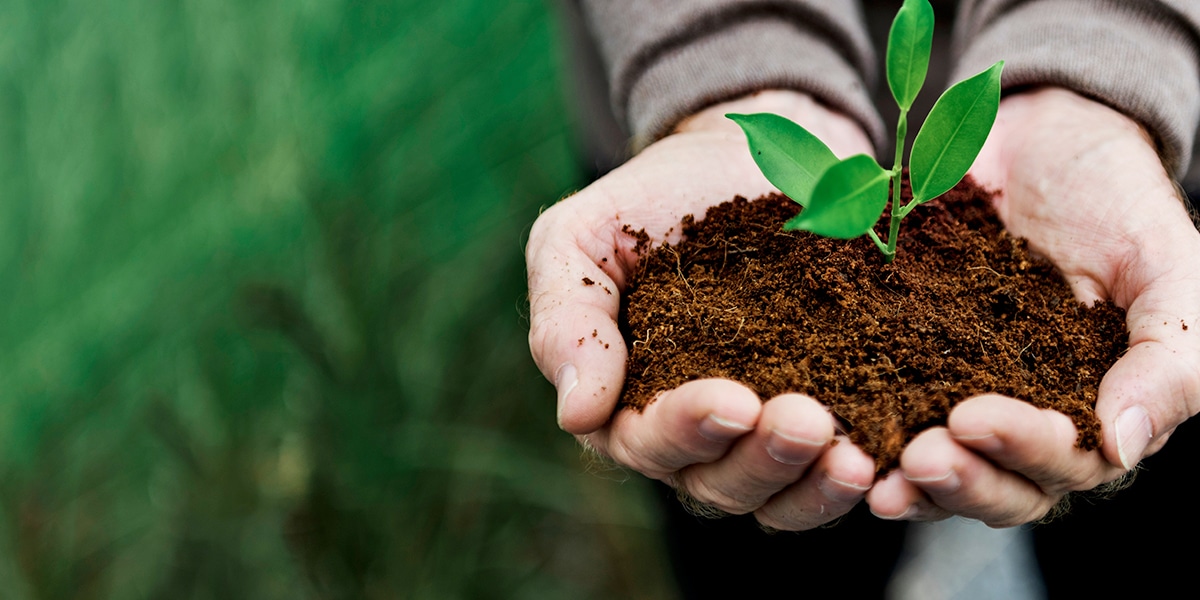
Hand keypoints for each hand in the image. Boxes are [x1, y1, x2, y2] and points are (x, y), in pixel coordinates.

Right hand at [526, 91, 880, 528]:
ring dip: (812, 485)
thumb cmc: (649, 200)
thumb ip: (566, 320)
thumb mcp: (580, 239)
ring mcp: (761, 431)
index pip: (646, 441)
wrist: (744, 155)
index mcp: (627, 402)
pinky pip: (834, 472)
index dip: (687, 430)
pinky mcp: (828, 411)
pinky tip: (885, 459)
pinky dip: (855, 477)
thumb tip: (577, 416)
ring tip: (852, 457)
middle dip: (761, 461)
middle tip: (806, 422)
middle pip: (718, 483)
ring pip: (779, 495)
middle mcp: (695, 435)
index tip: (733, 400)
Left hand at [867, 87, 1199, 525]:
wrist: (1039, 139)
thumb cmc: (1118, 203)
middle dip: (958, 481)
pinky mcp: (904, 364)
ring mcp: (960, 395)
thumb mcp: (1167, 266)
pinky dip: (861, 430)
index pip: (1067, 463)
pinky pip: (882, 411)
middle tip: (917, 456)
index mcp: (1095, 411)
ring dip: (907, 480)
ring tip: (868, 471)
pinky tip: (833, 433)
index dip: (1022, 451)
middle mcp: (1026, 419)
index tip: (972, 419)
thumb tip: (1123, 446)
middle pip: (998, 486)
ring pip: (939, 467)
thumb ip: (1170, 357)